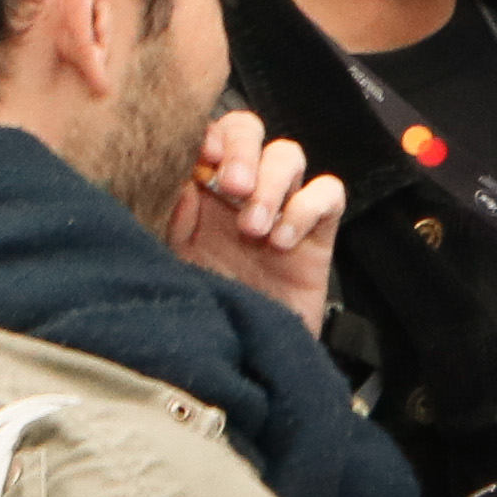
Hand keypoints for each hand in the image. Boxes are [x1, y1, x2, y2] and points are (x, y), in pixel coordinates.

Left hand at [163, 112, 341, 326]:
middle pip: (249, 130)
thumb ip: (169, 219)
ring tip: (253, 228)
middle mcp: (238, 196)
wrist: (240, 366)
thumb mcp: (170, 266)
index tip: (202, 157)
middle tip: (231, 188)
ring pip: (288, 154)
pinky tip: (284, 240)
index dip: (209, 134)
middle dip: (242, 150)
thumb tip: (183, 180)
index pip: (208, 135)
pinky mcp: (315, 234)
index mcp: (197, 193)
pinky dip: (307, 207)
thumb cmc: (202, 318)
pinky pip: (327, 192)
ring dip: (271, 183)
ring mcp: (279, 211)